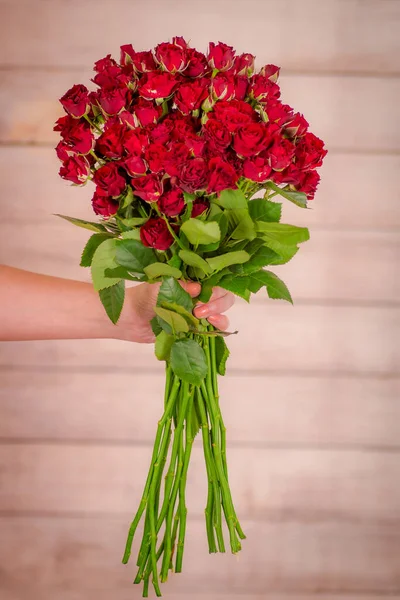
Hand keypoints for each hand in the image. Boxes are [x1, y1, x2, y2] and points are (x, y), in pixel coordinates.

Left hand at [115, 282, 234, 342]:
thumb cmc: (141, 297)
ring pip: (222, 313)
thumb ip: (177, 287)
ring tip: (207, 320)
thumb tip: (197, 288)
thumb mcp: (157, 288)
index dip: (214, 289)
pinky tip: (210, 328)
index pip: (215, 281)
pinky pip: (213, 330)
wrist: (129, 320)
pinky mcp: (194, 329)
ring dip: (220, 316)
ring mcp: (198, 313)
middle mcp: (199, 296)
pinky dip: (217, 330)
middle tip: (199, 311)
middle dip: (217, 303)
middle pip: (223, 296)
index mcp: (192, 281)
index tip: (201, 296)